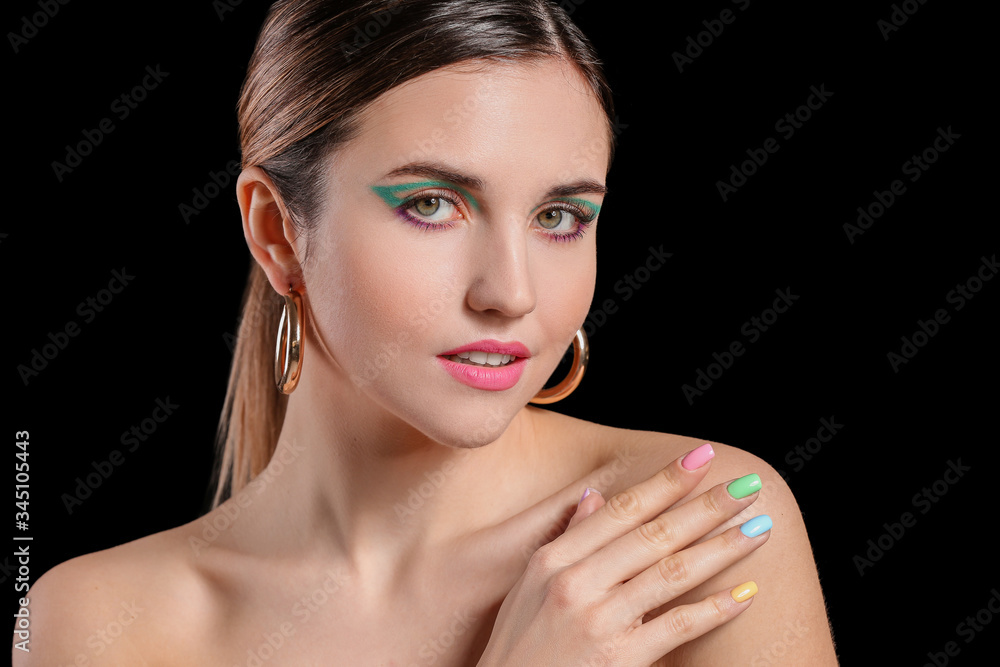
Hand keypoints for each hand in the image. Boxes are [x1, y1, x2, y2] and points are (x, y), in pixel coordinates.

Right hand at [477, 444, 769, 665]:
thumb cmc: (519, 649)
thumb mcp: (528, 588)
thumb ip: (567, 540)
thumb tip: (595, 496)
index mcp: (553, 560)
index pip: (621, 510)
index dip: (665, 481)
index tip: (702, 458)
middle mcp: (574, 583)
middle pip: (653, 534)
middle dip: (705, 506)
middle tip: (747, 484)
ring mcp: (597, 621)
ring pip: (671, 572)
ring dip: (721, 548)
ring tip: (758, 529)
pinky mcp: (618, 659)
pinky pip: (677, 625)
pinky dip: (715, 608)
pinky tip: (745, 593)